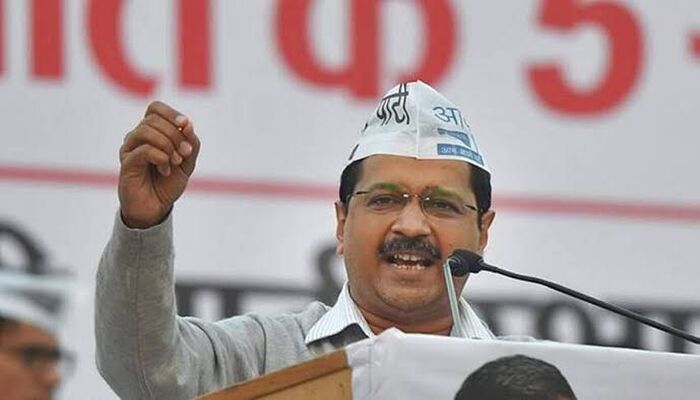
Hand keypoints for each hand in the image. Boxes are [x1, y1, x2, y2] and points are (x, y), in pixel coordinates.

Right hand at [118, 101, 200, 228]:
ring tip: (175, 162)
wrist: (156, 207)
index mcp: (152, 132)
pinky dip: (161, 157)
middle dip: (175, 135)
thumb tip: (187, 124)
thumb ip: (191, 142)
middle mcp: (137, 137)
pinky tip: (165, 170)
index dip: (171, 113)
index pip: (156, 108)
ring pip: (146, 130)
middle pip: (153, 119)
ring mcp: (129, 149)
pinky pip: (143, 150)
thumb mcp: (188, 162)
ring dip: (167, 145)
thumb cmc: (169, 183)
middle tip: (183, 155)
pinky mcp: (126, 163)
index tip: (186, 125)